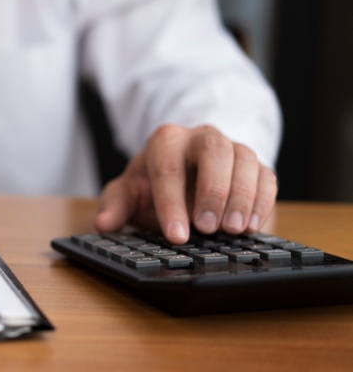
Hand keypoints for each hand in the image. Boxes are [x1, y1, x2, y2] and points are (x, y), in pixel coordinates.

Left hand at [94, 124, 277, 243]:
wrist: (183, 169)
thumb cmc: (153, 182)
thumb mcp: (129, 191)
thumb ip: (116, 205)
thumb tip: (105, 223)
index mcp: (165, 141)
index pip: (167, 167)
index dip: (171, 202)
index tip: (175, 234)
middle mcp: (201, 137)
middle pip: (213, 151)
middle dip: (212, 190)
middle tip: (208, 228)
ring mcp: (231, 147)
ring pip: (245, 159)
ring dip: (242, 196)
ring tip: (233, 230)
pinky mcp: (255, 164)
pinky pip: (266, 175)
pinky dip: (263, 200)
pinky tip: (252, 226)